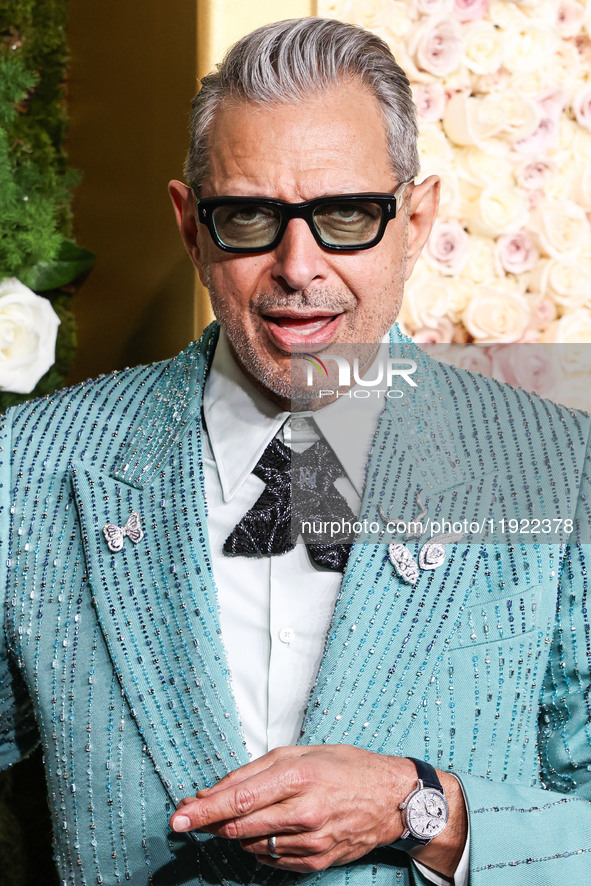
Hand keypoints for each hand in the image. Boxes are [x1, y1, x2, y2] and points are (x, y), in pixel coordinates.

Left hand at [169, 745, 466, 875]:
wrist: (393, 800)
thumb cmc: (347, 767)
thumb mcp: (301, 753)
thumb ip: (255, 771)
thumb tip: (213, 790)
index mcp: (298, 776)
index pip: (238, 798)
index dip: (203, 810)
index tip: (177, 817)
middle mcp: (303, 811)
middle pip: (239, 825)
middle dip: (210, 822)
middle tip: (191, 816)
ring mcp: (310, 842)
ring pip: (251, 844)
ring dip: (234, 832)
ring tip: (236, 816)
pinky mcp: (316, 862)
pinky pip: (271, 858)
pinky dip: (258, 845)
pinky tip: (264, 829)